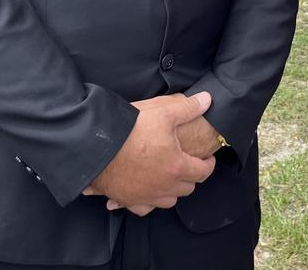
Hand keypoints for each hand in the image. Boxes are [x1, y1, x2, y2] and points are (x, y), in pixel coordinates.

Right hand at [104, 105, 222, 214]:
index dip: (208, 165)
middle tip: (188, 164)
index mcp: (176, 167)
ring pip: (167, 201)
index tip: (208, 159)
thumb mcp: (164, 112)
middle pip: (186, 189)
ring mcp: (145, 196)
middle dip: (190, 177)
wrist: (98, 145)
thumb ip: (189, 107)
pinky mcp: (127, 199)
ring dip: (172, 190)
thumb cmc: (132, 129)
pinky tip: (145, 190)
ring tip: (170, 177)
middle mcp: (163, 187)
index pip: (202, 172)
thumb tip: (207, 100)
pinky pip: (143, 208)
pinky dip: (147, 201)